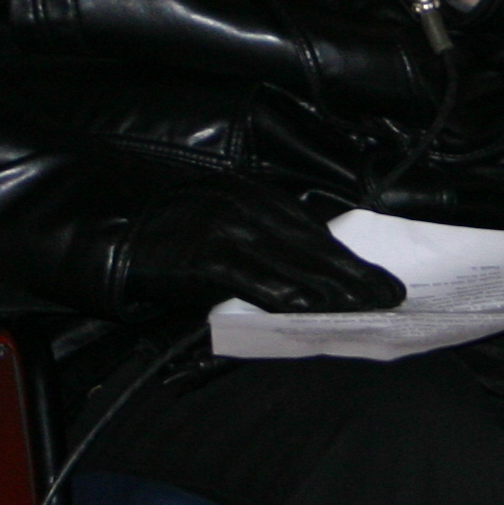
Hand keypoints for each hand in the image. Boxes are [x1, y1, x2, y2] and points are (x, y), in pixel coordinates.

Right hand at [118, 186, 406, 317]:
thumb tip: (313, 278)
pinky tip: (311, 309)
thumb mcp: (222, 228)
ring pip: (291, 261)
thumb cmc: (170, 241)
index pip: (313, 231)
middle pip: (311, 244)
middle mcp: (244, 204)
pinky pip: (253, 277)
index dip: (349, 258)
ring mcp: (225, 226)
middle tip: (391, 296)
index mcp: (253, 195)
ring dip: (333, 287)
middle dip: (354, 273)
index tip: (380, 278)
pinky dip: (284, 293)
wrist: (112, 238)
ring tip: (366, 308)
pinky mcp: (204, 252)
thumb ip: (262, 244)